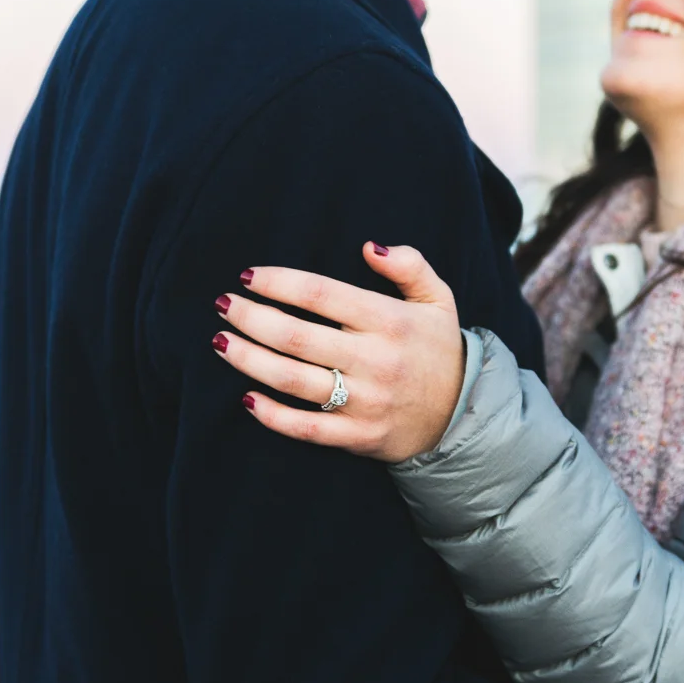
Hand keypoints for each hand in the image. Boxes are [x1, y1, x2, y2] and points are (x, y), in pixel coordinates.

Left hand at [216, 242, 464, 463]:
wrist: (463, 416)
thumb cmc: (438, 349)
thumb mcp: (438, 299)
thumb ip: (409, 266)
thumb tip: (370, 246)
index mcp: (389, 320)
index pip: (321, 293)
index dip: (279, 282)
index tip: (248, 276)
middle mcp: (375, 360)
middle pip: (296, 336)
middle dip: (251, 317)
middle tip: (223, 305)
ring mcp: (365, 401)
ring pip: (292, 380)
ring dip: (248, 359)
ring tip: (220, 342)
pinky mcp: (358, 436)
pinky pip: (306, 428)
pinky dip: (272, 415)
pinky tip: (246, 398)